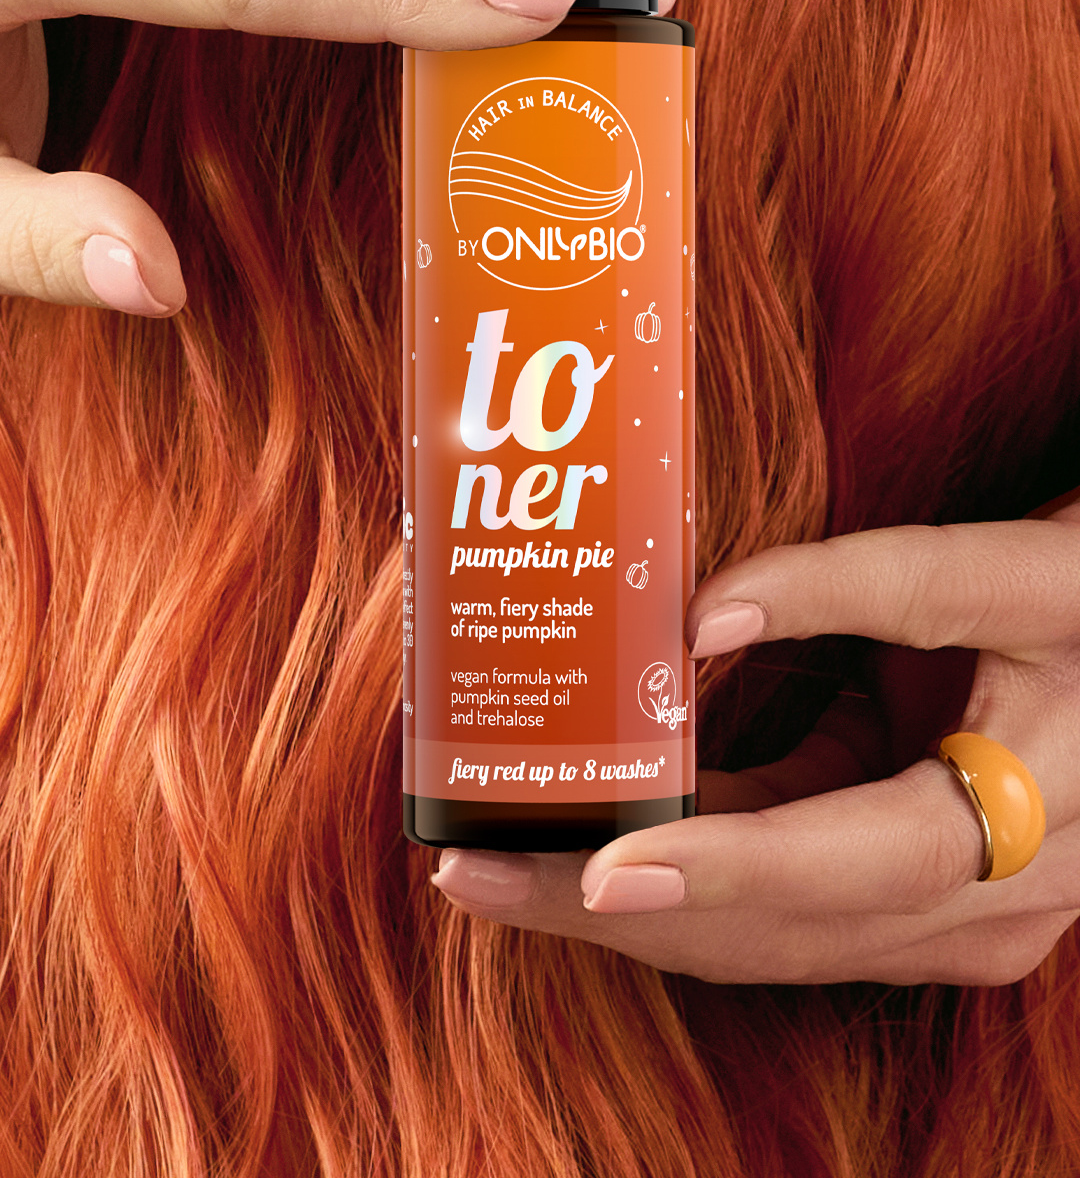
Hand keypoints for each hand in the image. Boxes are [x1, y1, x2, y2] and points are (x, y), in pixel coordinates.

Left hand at [431, 492, 1079, 983]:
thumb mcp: (1003, 571)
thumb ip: (864, 582)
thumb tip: (702, 611)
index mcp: (1029, 809)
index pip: (862, 856)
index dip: (731, 866)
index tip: (605, 869)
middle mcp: (997, 896)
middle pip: (787, 927)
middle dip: (620, 912)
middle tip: (477, 871)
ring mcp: (963, 918)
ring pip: (775, 940)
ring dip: (629, 911)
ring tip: (496, 868)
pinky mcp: (926, 908)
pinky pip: (789, 914)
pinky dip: (684, 887)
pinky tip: (585, 855)